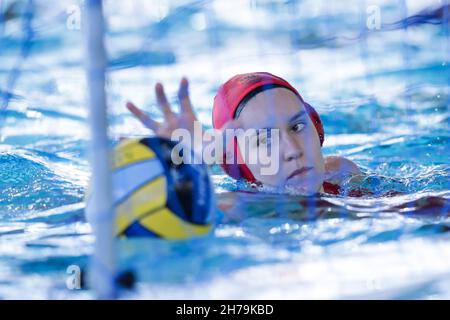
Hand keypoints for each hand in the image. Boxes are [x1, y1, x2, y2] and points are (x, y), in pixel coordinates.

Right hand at [127, 77, 241, 162]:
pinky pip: (143, 141)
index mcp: (188, 118)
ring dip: (138, 112)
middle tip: (159, 84)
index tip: (184, 78)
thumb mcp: (220, 141)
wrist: (201, 165)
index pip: (183, 99)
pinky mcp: (158, 144)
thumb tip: (240, 122)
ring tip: (127, 103)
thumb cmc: (209, 151)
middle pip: (165, 105)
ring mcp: (164, 133)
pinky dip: (130, 141)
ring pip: (148, 120)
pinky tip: (118, 139)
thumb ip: (228, 131)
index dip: (183, 89)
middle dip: (161, 95)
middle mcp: (174, 123)